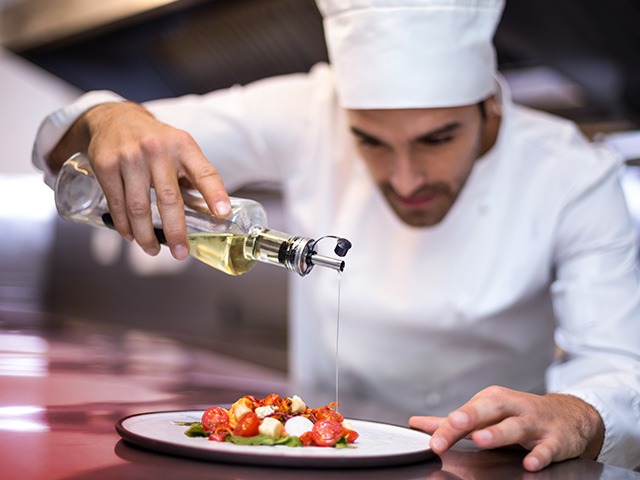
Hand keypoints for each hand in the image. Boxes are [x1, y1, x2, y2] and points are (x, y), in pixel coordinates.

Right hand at [50, 102, 230, 259]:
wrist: (115, 118)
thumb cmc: (156, 142)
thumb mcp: (181, 149)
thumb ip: (194, 177)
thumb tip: (212, 214)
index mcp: (183, 146)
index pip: (204, 172)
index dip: (215, 193)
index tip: (222, 213)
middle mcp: (157, 149)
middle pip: (169, 199)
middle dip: (176, 232)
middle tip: (180, 254)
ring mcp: (129, 156)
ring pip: (139, 208)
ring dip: (146, 235)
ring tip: (152, 250)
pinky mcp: (106, 165)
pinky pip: (117, 204)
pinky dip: (124, 225)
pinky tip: (131, 236)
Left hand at [409, 386, 604, 471]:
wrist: (568, 415)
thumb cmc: (519, 414)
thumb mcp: (486, 413)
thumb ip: (453, 422)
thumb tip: (417, 424)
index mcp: (492, 400)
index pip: (466, 413)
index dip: (447, 427)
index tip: (433, 441)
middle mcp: (512, 408)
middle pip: (488, 410)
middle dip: (470, 416)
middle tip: (453, 425)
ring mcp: (535, 423)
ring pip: (516, 426)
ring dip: (499, 432)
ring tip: (482, 440)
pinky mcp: (556, 440)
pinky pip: (547, 448)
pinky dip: (540, 455)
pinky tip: (530, 463)